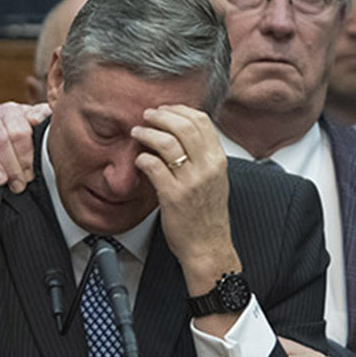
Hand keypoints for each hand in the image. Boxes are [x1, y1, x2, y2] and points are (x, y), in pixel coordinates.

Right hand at [0, 101, 49, 192]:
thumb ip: (39, 119)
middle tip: (17, 185)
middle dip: (10, 164)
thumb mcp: (30, 127)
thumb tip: (47, 113)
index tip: (29, 176)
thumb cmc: (14, 137)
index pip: (19, 132)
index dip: (25, 156)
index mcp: (11, 111)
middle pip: (0, 139)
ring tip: (0, 181)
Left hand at [131, 105, 240, 295]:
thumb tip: (182, 131)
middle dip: (161, 115)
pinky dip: (142, 158)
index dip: (179, 110)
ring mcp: (191, 182)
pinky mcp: (173, 196)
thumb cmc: (207, 216)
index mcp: (218, 160)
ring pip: (167, 142)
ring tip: (137, 132)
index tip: (165, 110)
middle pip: (184, 125)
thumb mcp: (214, 179)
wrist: (207, 246)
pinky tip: (138, 159)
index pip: (202, 121)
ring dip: (148, 133)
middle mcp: (207, 168)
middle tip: (147, 116)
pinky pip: (153, 166)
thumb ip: (203, 156)